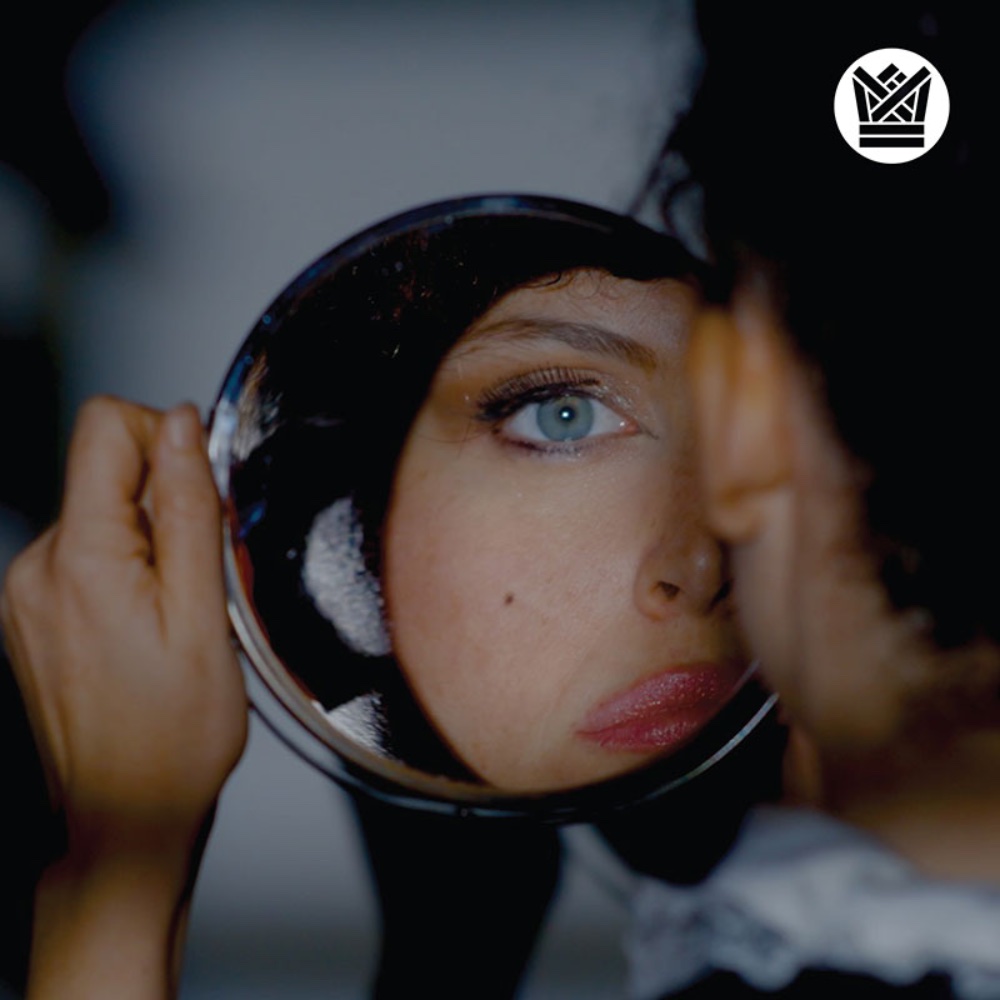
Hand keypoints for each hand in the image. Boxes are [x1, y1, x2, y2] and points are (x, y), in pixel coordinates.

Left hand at [2, 396, 247, 853]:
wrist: (126, 815)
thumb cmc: (172, 735)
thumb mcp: (202, 614)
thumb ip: (188, 510)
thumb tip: (179, 426)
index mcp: (81, 560)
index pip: (105, 426)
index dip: (164, 438)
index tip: (197, 490)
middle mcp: (36, 568)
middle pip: (105, 470)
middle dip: (164, 503)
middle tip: (195, 578)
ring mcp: (26, 594)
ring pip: (100, 513)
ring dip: (149, 542)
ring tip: (174, 612)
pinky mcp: (31, 613)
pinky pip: (86, 554)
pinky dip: (127, 570)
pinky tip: (148, 626)